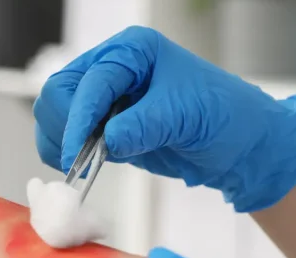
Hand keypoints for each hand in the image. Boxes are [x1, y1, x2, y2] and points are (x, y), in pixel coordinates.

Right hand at [33, 26, 295, 211]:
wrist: (239, 146)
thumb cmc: (223, 117)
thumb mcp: (186, 117)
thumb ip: (145, 125)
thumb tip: (107, 139)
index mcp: (133, 51)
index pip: (91, 82)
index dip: (78, 119)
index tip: (74, 155)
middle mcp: (113, 67)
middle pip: (60, 92)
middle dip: (65, 127)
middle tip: (80, 162)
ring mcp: (105, 97)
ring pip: (55, 113)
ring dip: (60, 141)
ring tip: (86, 165)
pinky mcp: (103, 125)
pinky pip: (64, 136)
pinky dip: (65, 153)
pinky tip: (84, 167)